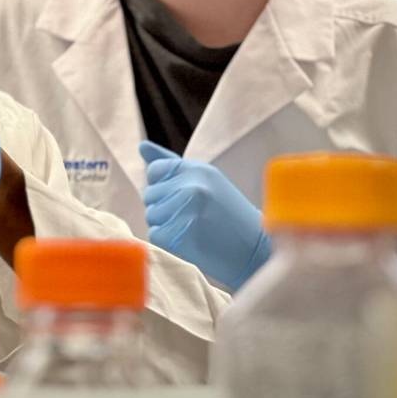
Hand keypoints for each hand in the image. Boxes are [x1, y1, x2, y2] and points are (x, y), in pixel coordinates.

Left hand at [140, 140, 270, 290]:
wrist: (255, 252)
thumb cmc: (229, 215)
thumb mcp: (207, 180)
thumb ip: (171, 164)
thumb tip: (141, 146)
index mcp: (198, 169)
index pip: (155, 171)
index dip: (163, 186)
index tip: (183, 197)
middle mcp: (191, 186)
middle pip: (149, 194)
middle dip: (164, 207)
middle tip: (192, 217)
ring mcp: (186, 211)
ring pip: (151, 215)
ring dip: (165, 225)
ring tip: (193, 229)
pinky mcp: (181, 236)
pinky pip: (155, 235)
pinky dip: (168, 242)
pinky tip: (190, 241)